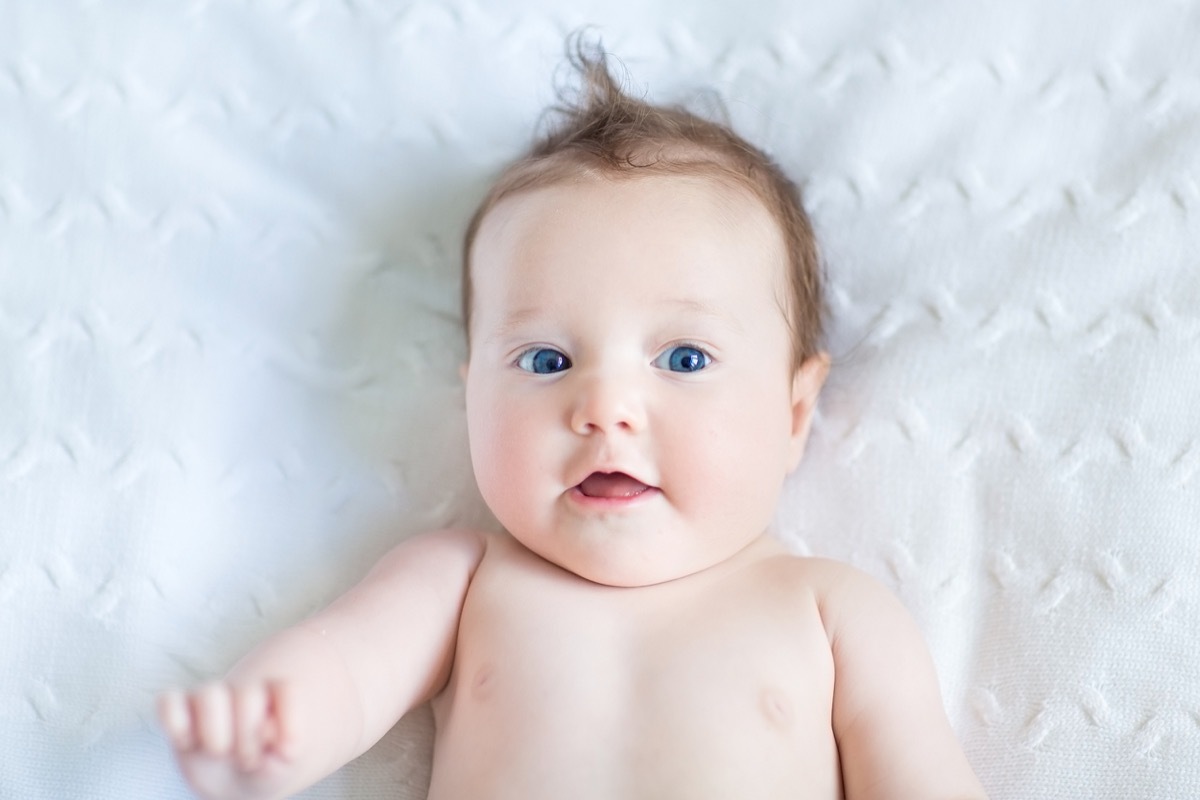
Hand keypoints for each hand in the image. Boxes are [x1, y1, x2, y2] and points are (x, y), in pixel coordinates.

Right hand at [158, 681, 294, 798]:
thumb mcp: (280, 770)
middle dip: (248, 735)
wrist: (235, 783)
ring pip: (210, 693)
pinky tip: (187, 744)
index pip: (286, 689)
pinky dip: (174, 720)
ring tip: (219, 752)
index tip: (289, 752)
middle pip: (248, 693)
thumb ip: (281, 756)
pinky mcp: (178, 714)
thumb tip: (266, 734)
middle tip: (248, 762)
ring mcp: (208, 702)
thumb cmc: (263, 769)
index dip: (289, 719)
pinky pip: (167, 701)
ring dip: (215, 730)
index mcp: (275, 698)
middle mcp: (242, 693)